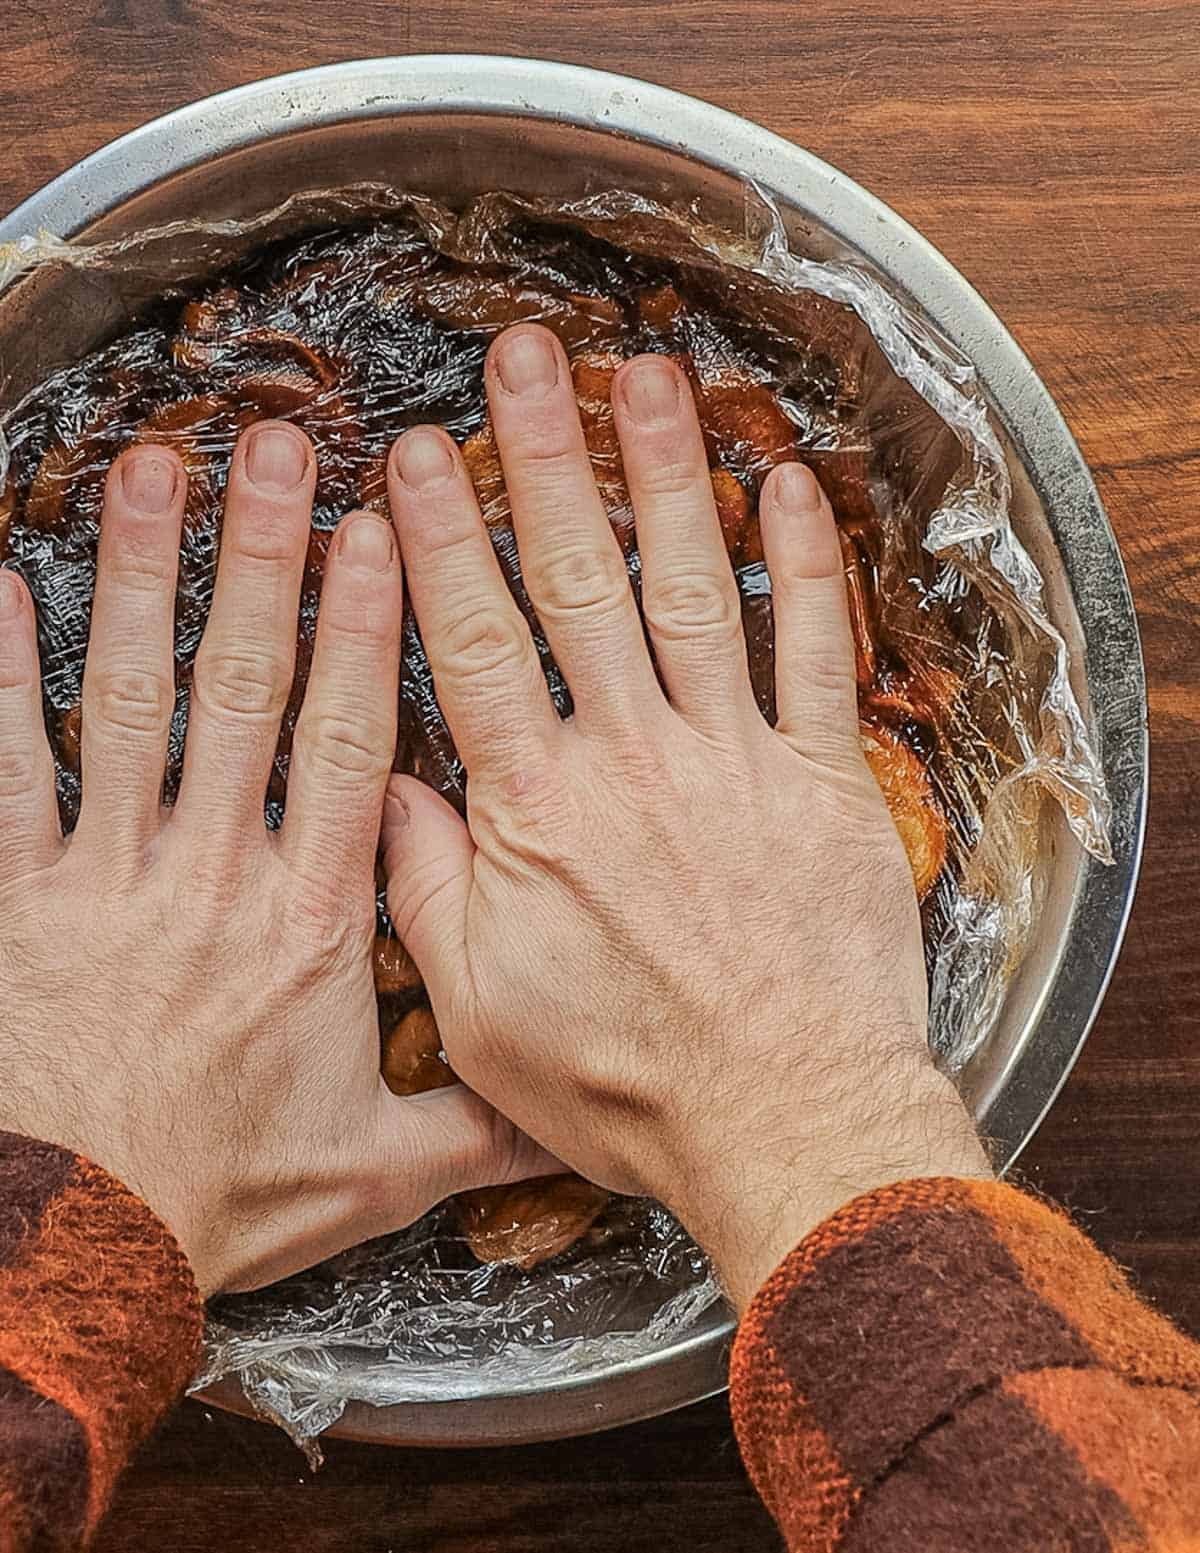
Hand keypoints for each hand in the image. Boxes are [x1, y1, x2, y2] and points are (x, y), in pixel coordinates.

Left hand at [0, 423, 551, 1295]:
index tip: (374, 536)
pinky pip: (7, 770)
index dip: (361, 633)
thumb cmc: (224, 1196)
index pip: (344, 744)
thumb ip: (480, 1121)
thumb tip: (580, 1112)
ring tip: (155, 470)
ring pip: (133, 703)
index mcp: (311, 920)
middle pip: (243, 690)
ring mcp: (110, 875)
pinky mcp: (18, 897)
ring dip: (146, 579)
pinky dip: (1, 679)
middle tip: (275, 447)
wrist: (78, 1243)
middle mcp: (216, 872)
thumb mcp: (377, 1172)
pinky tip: (2, 587)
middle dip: (261, 560)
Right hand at [382, 327, 988, 1309]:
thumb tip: (392, 796)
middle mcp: (631, 757)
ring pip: (692, 587)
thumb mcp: (481, 1013)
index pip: (474, 641)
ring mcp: (732, 759)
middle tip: (526, 358)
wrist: (784, 1118)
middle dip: (547, 457)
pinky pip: (812, 654)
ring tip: (645, 376)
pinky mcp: (821, 781)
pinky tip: (788, 487)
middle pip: (579, 580)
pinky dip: (806, 566)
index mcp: (538, 809)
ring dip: (668, 473)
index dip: (440, 539)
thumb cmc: (630, 1082)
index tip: (416, 455)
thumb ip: (426, 894)